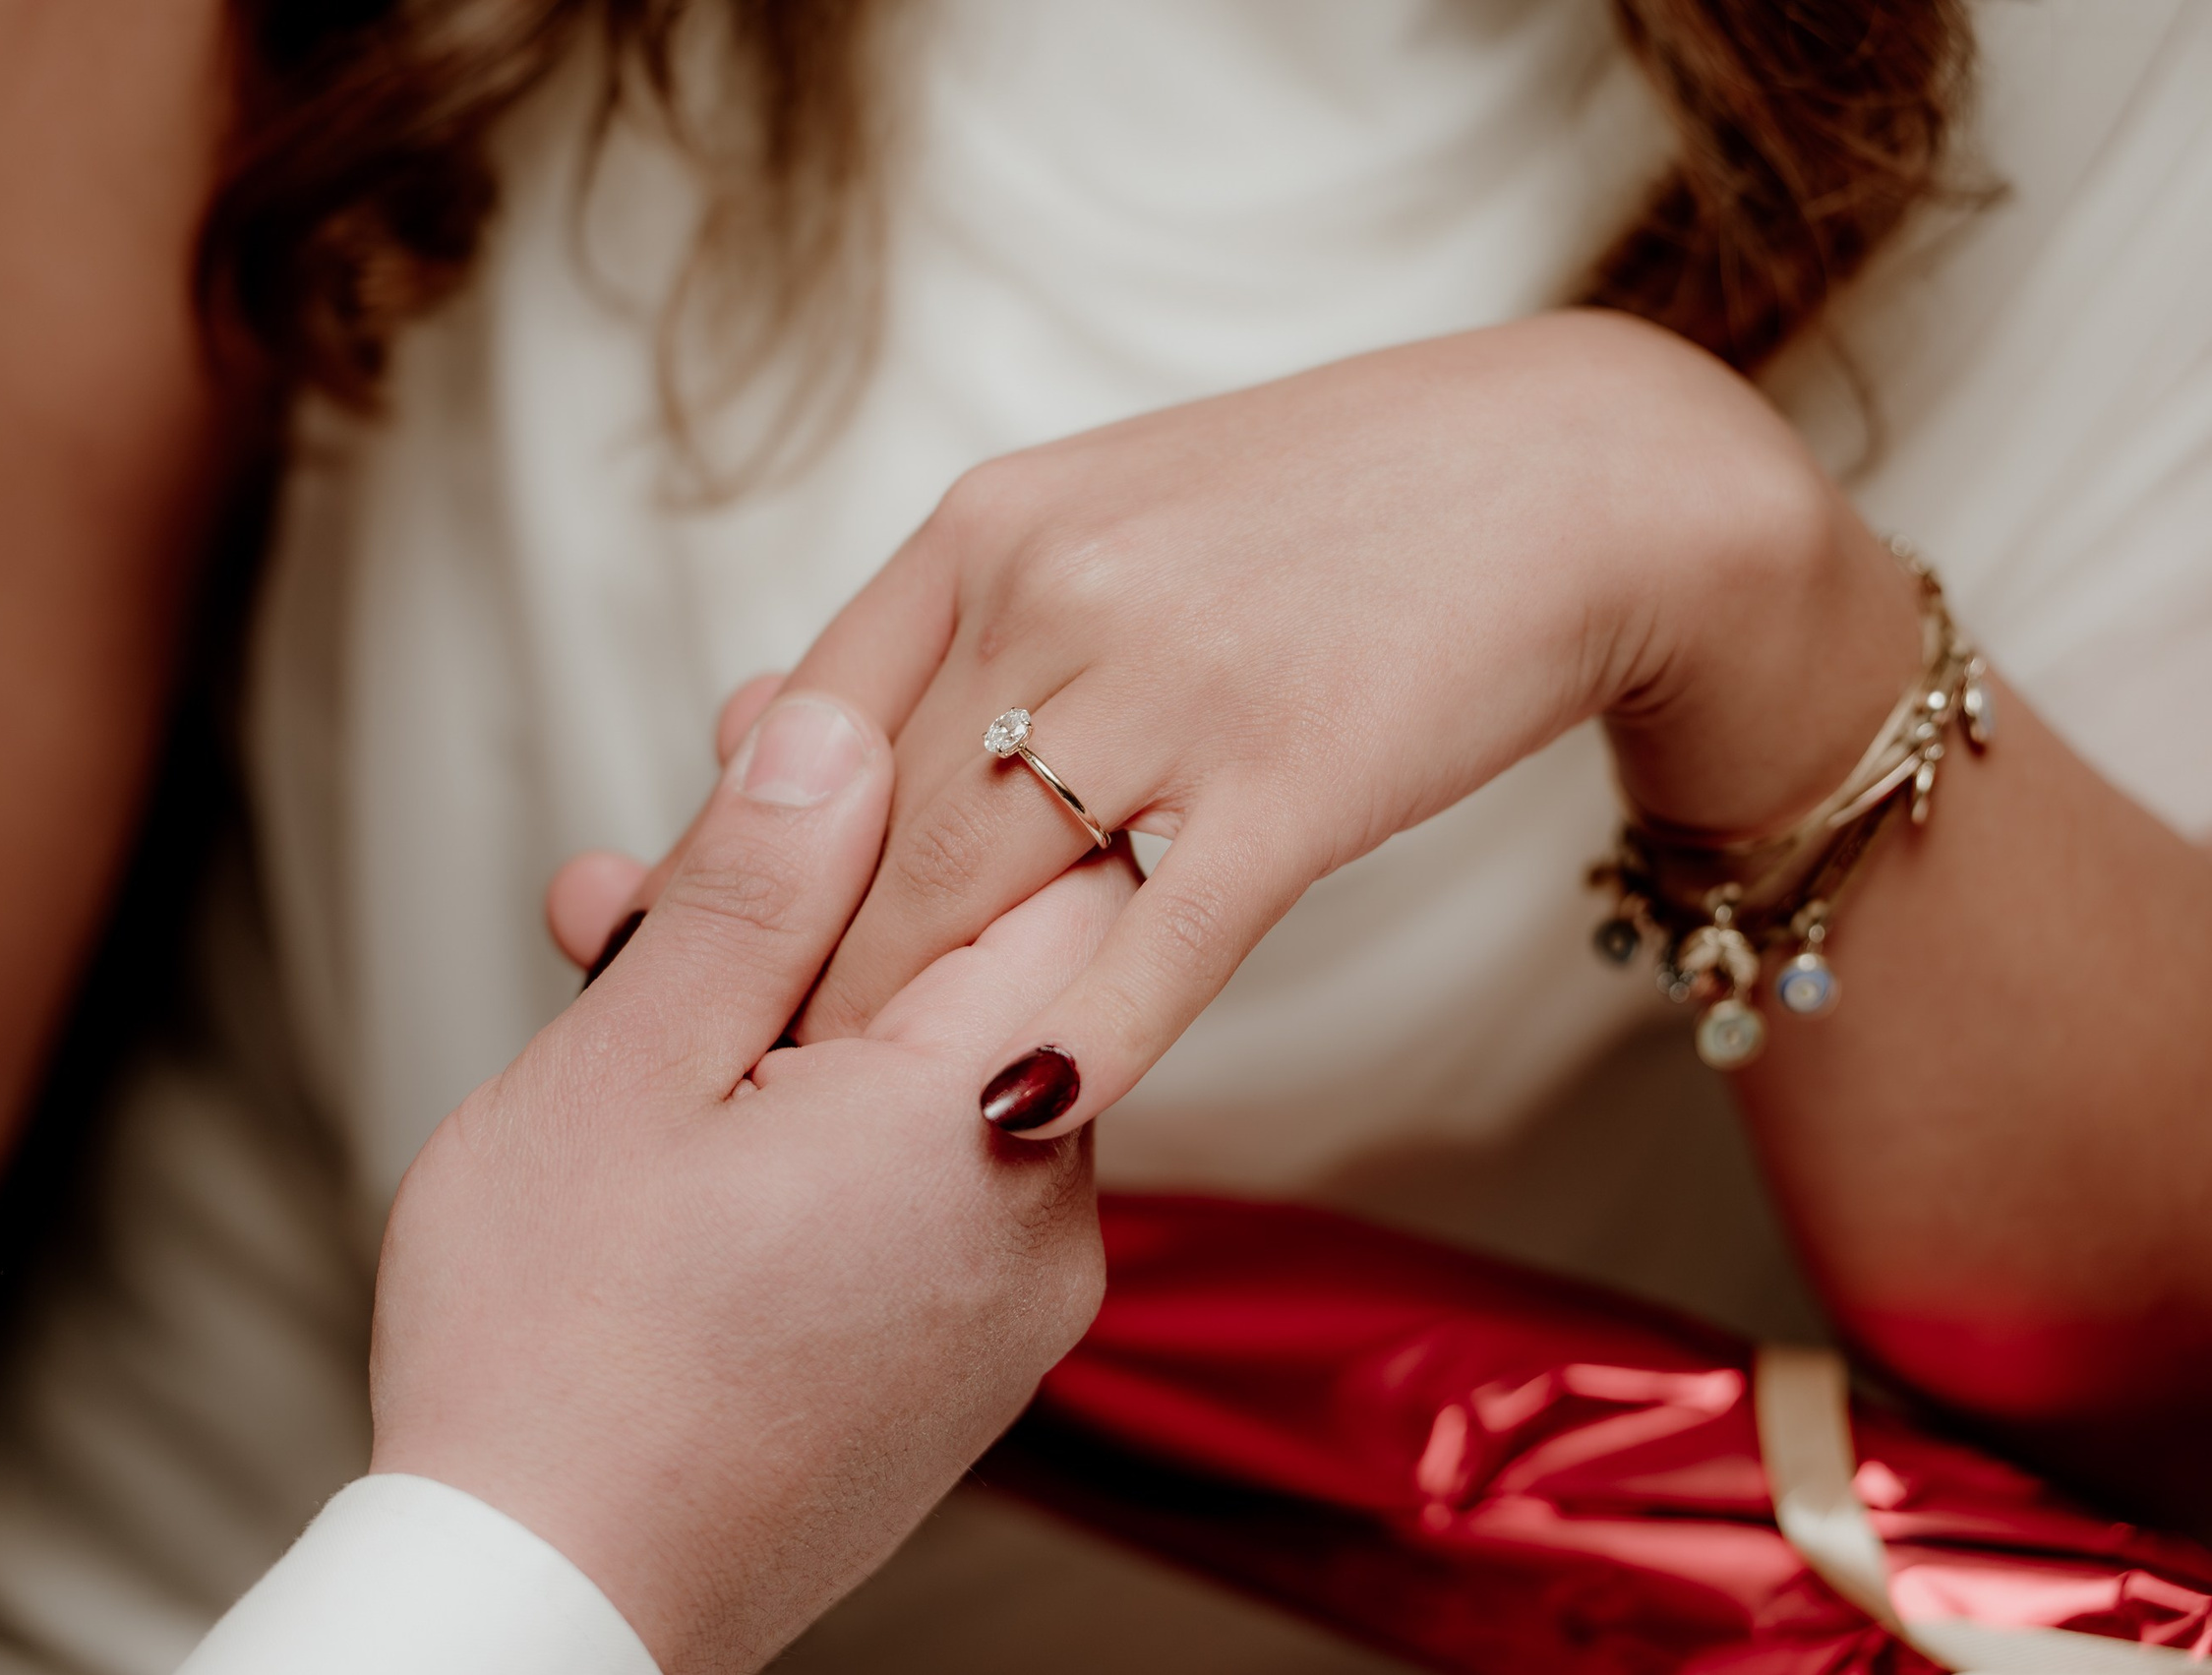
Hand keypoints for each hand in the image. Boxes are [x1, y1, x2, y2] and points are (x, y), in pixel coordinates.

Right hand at [368, 691, 1125, 1674]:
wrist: (549, 1614)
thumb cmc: (558, 1360)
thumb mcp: (630, 1068)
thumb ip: (756, 887)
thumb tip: (838, 730)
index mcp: (980, 1122)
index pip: (1054, 870)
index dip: (925, 781)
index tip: (797, 740)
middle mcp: (1039, 1219)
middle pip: (979, 976)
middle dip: (823, 899)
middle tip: (669, 863)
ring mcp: (1006, 1308)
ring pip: (931, 1083)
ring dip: (800, 1012)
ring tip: (632, 981)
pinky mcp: (956, 1367)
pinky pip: (918, 1192)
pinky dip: (823, 1129)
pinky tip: (696, 1114)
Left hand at [769, 310, 1920, 1135]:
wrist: (1569, 478)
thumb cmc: (1328, 510)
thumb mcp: (1111, 512)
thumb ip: (974, 620)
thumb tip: (814, 737)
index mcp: (989, 522)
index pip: (808, 724)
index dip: (747, 869)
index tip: (706, 973)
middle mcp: (1052, 587)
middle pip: (873, 825)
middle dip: (804, 969)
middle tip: (746, 1086)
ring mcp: (1171, 681)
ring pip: (975, 889)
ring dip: (902, 1021)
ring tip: (836, 1131)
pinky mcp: (1293, 778)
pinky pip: (1154, 937)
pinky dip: (1080, 1035)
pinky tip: (1016, 1112)